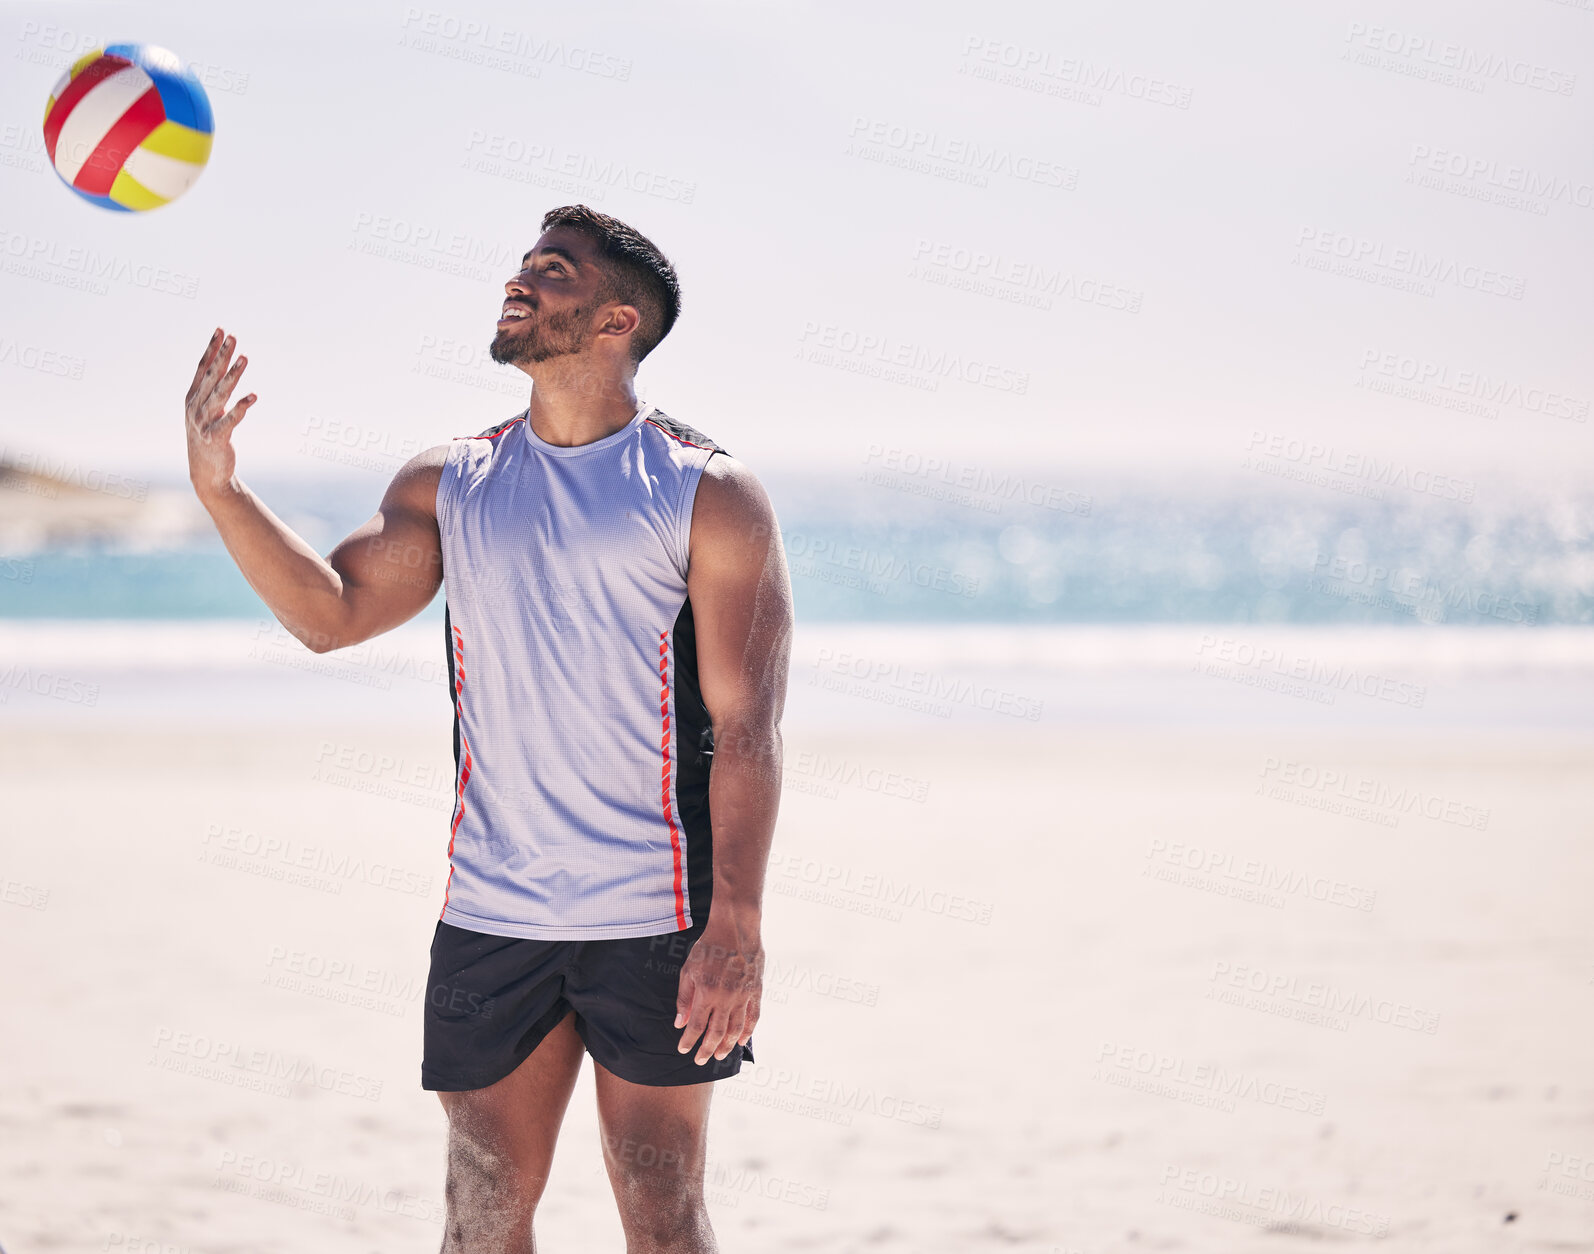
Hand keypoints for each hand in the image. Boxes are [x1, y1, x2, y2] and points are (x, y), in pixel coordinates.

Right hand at [186, 327, 256, 498]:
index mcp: (192, 398)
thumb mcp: (204, 411)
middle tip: (234, 337)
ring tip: (245, 358)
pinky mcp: (215, 438)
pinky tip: (253, 396)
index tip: (221, 330)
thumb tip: (221, 365)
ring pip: (220, 394)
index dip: (211, 349)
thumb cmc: (208, 438)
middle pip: (212, 376)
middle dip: (223, 355)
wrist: (206, 473)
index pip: (202, 368)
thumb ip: (211, 389)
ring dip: (233, 375)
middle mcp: (195, 407)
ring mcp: (204, 422)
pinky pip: (230, 421)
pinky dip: (241, 408)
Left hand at [674, 918, 762, 1065]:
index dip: (689, 1040)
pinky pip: (753, 1017)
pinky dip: (748, 1032)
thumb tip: (679, 1022)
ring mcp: (743, 996)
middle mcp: (726, 998)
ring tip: (720, 1055)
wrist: (735, 929)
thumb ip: (684, 998)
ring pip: (735, 1029)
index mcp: (707, 993)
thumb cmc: (708, 947)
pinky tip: (741, 1041)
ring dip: (726, 1045)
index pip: (696, 1026)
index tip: (683, 1049)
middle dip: (706, 1050)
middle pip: (716, 1033)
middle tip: (700, 1060)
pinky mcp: (755, 991)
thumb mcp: (688, 970)